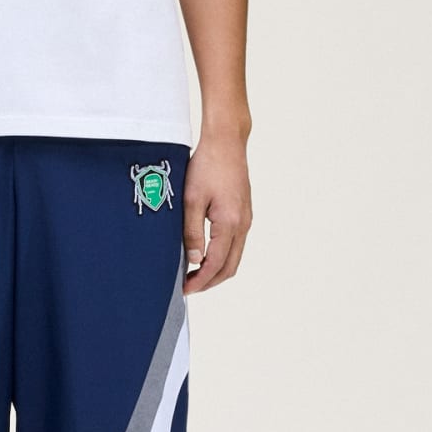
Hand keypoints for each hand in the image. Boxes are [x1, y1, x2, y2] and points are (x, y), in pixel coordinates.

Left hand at [182, 132, 251, 293]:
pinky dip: (223, 256)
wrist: (226, 143)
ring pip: (235, 257)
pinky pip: (236, 244)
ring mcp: (246, 220)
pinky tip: (206, 254)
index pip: (216, 264)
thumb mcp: (191, 199)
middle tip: (188, 286)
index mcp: (230, 223)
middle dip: (210, 281)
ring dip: (217, 270)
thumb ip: (192, 232)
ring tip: (194, 274)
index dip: (200, 281)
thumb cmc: (207, 166)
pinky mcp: (244, 213)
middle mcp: (243, 224)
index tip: (185, 289)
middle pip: (230, 267)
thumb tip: (193, 259)